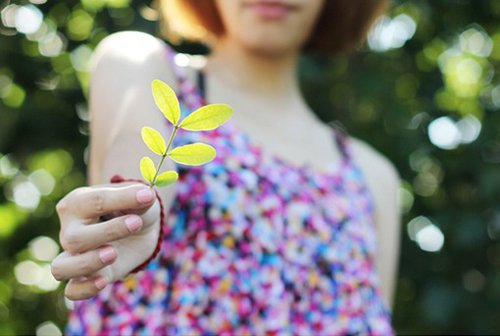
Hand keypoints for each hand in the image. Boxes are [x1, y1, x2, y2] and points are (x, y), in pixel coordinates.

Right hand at [50, 183, 160, 299]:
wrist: (141, 228)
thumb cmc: (134, 208)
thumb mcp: (139, 197)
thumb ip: (138, 197)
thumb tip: (146, 195)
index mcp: (78, 203)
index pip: (92, 202)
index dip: (121, 199)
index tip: (147, 197)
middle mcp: (70, 230)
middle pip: (74, 238)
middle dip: (108, 232)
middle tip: (136, 223)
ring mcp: (75, 256)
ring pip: (61, 268)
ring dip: (87, 263)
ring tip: (113, 253)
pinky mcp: (87, 276)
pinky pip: (72, 291)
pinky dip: (85, 289)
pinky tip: (104, 280)